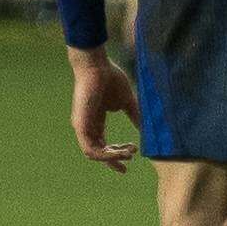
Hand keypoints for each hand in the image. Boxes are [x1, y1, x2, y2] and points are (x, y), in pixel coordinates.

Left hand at [69, 46, 139, 170]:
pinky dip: (105, 154)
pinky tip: (119, 152)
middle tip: (132, 155)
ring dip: (113, 157)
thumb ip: (135, 115)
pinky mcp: (80, 126)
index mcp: (96, 122)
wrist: (96, 67)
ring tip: (130, 152)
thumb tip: (145, 129)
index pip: (103, 145)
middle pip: (99, 152)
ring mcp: (82, 127)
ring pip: (94, 154)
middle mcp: (87, 127)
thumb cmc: (110, 79)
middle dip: (115, 159)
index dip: (116, 155)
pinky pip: (90, 149)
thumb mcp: (126, 101)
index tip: (132, 157)